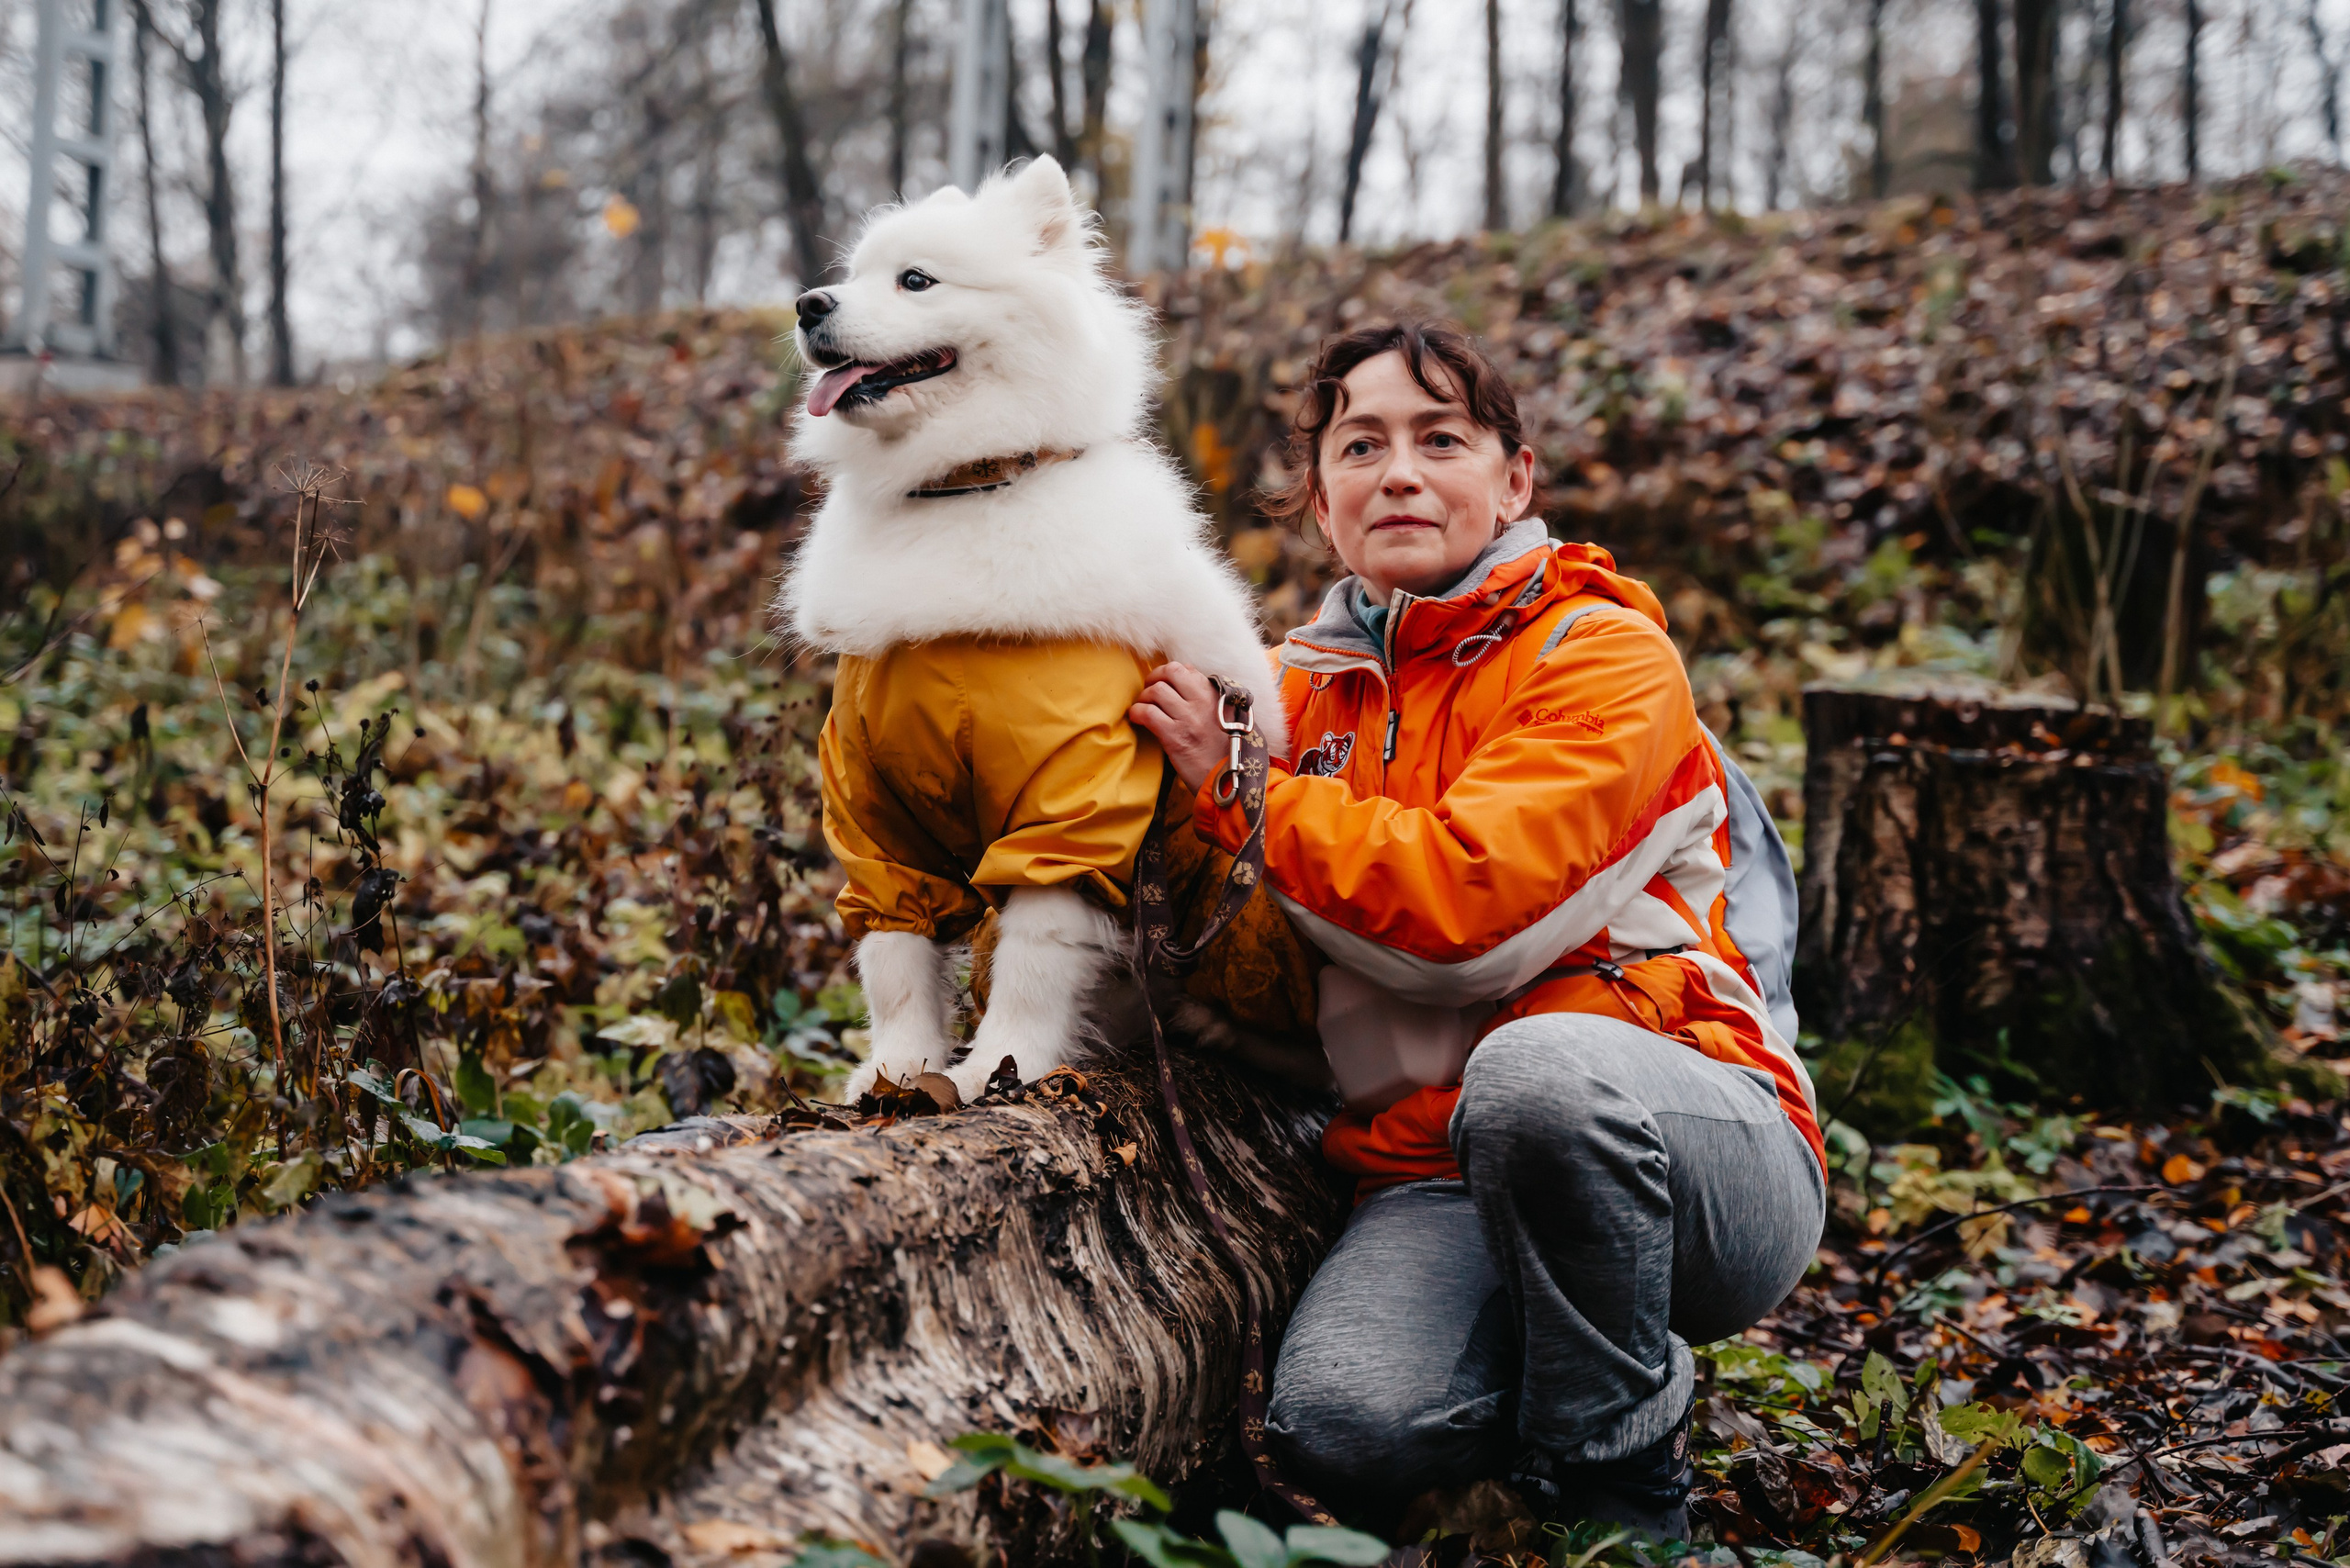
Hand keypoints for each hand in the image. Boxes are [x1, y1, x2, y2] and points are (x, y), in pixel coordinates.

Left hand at [1129, 662, 1228, 795]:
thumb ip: (1212, 701)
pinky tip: (1137, 719)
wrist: (1230, 780)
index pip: (1187, 669)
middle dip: (1154, 677)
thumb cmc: (1228, 751)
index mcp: (1216, 696)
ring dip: (1144, 697)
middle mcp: (1203, 702)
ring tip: (1143, 708)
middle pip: (1171, 671)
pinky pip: (1148, 713)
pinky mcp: (1175, 737)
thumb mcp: (1229, 719)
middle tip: (1149, 690)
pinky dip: (1137, 713)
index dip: (1169, 673)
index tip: (1164, 684)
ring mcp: (1188, 718)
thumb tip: (1190, 687)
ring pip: (1156, 691)